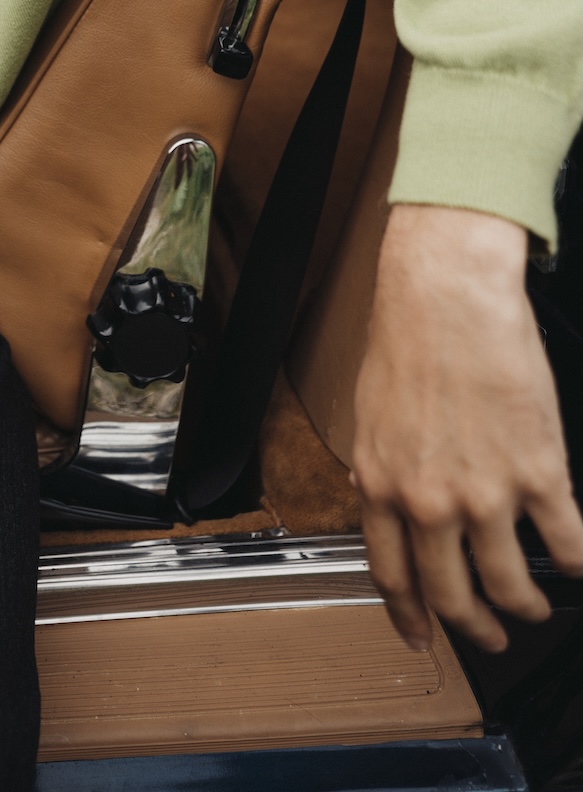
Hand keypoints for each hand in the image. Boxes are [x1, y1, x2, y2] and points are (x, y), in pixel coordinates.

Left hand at [353, 204, 582, 652]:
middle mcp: (428, 500)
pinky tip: (577, 563)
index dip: (410, 617)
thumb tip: (396, 504)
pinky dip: (576, 563)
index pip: (391, 574)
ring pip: (510, 583)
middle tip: (490, 635)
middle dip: (475, 627)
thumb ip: (386, 468)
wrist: (448, 295)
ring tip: (536, 604)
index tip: (423, 637)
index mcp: (381, 483)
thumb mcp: (371, 415)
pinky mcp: (537, 473)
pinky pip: (566, 543)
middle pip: (453, 595)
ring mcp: (485, 493)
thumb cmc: (408, 338)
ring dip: (527, 604)